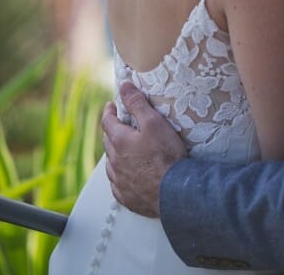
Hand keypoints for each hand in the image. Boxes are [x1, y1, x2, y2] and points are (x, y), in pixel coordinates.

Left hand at [101, 83, 186, 217]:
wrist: (176, 194)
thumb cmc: (166, 158)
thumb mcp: (154, 122)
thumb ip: (137, 103)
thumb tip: (124, 86)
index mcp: (119, 141)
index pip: (107, 121)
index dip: (109, 111)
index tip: (111, 107)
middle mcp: (115, 161)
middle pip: (108, 142)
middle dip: (113, 132)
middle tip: (120, 126)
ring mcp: (120, 181)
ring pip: (112, 164)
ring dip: (116, 155)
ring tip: (124, 151)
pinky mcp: (127, 197)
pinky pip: (118, 185)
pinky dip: (121, 177)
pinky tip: (127, 177)